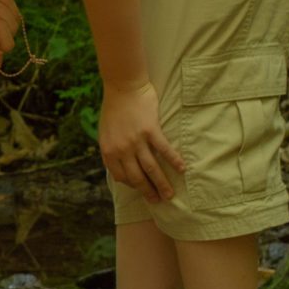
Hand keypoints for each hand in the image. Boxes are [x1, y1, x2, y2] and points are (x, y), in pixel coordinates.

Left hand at [99, 81, 184, 200]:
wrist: (123, 87)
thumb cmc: (114, 108)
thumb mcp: (105, 133)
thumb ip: (113, 150)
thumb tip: (121, 167)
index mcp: (109, 151)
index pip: (121, 177)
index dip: (132, 186)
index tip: (142, 189)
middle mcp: (122, 149)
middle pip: (137, 177)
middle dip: (148, 192)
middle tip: (157, 201)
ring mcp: (136, 141)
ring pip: (152, 168)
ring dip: (162, 184)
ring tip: (170, 195)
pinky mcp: (151, 130)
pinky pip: (164, 150)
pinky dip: (174, 161)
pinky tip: (182, 169)